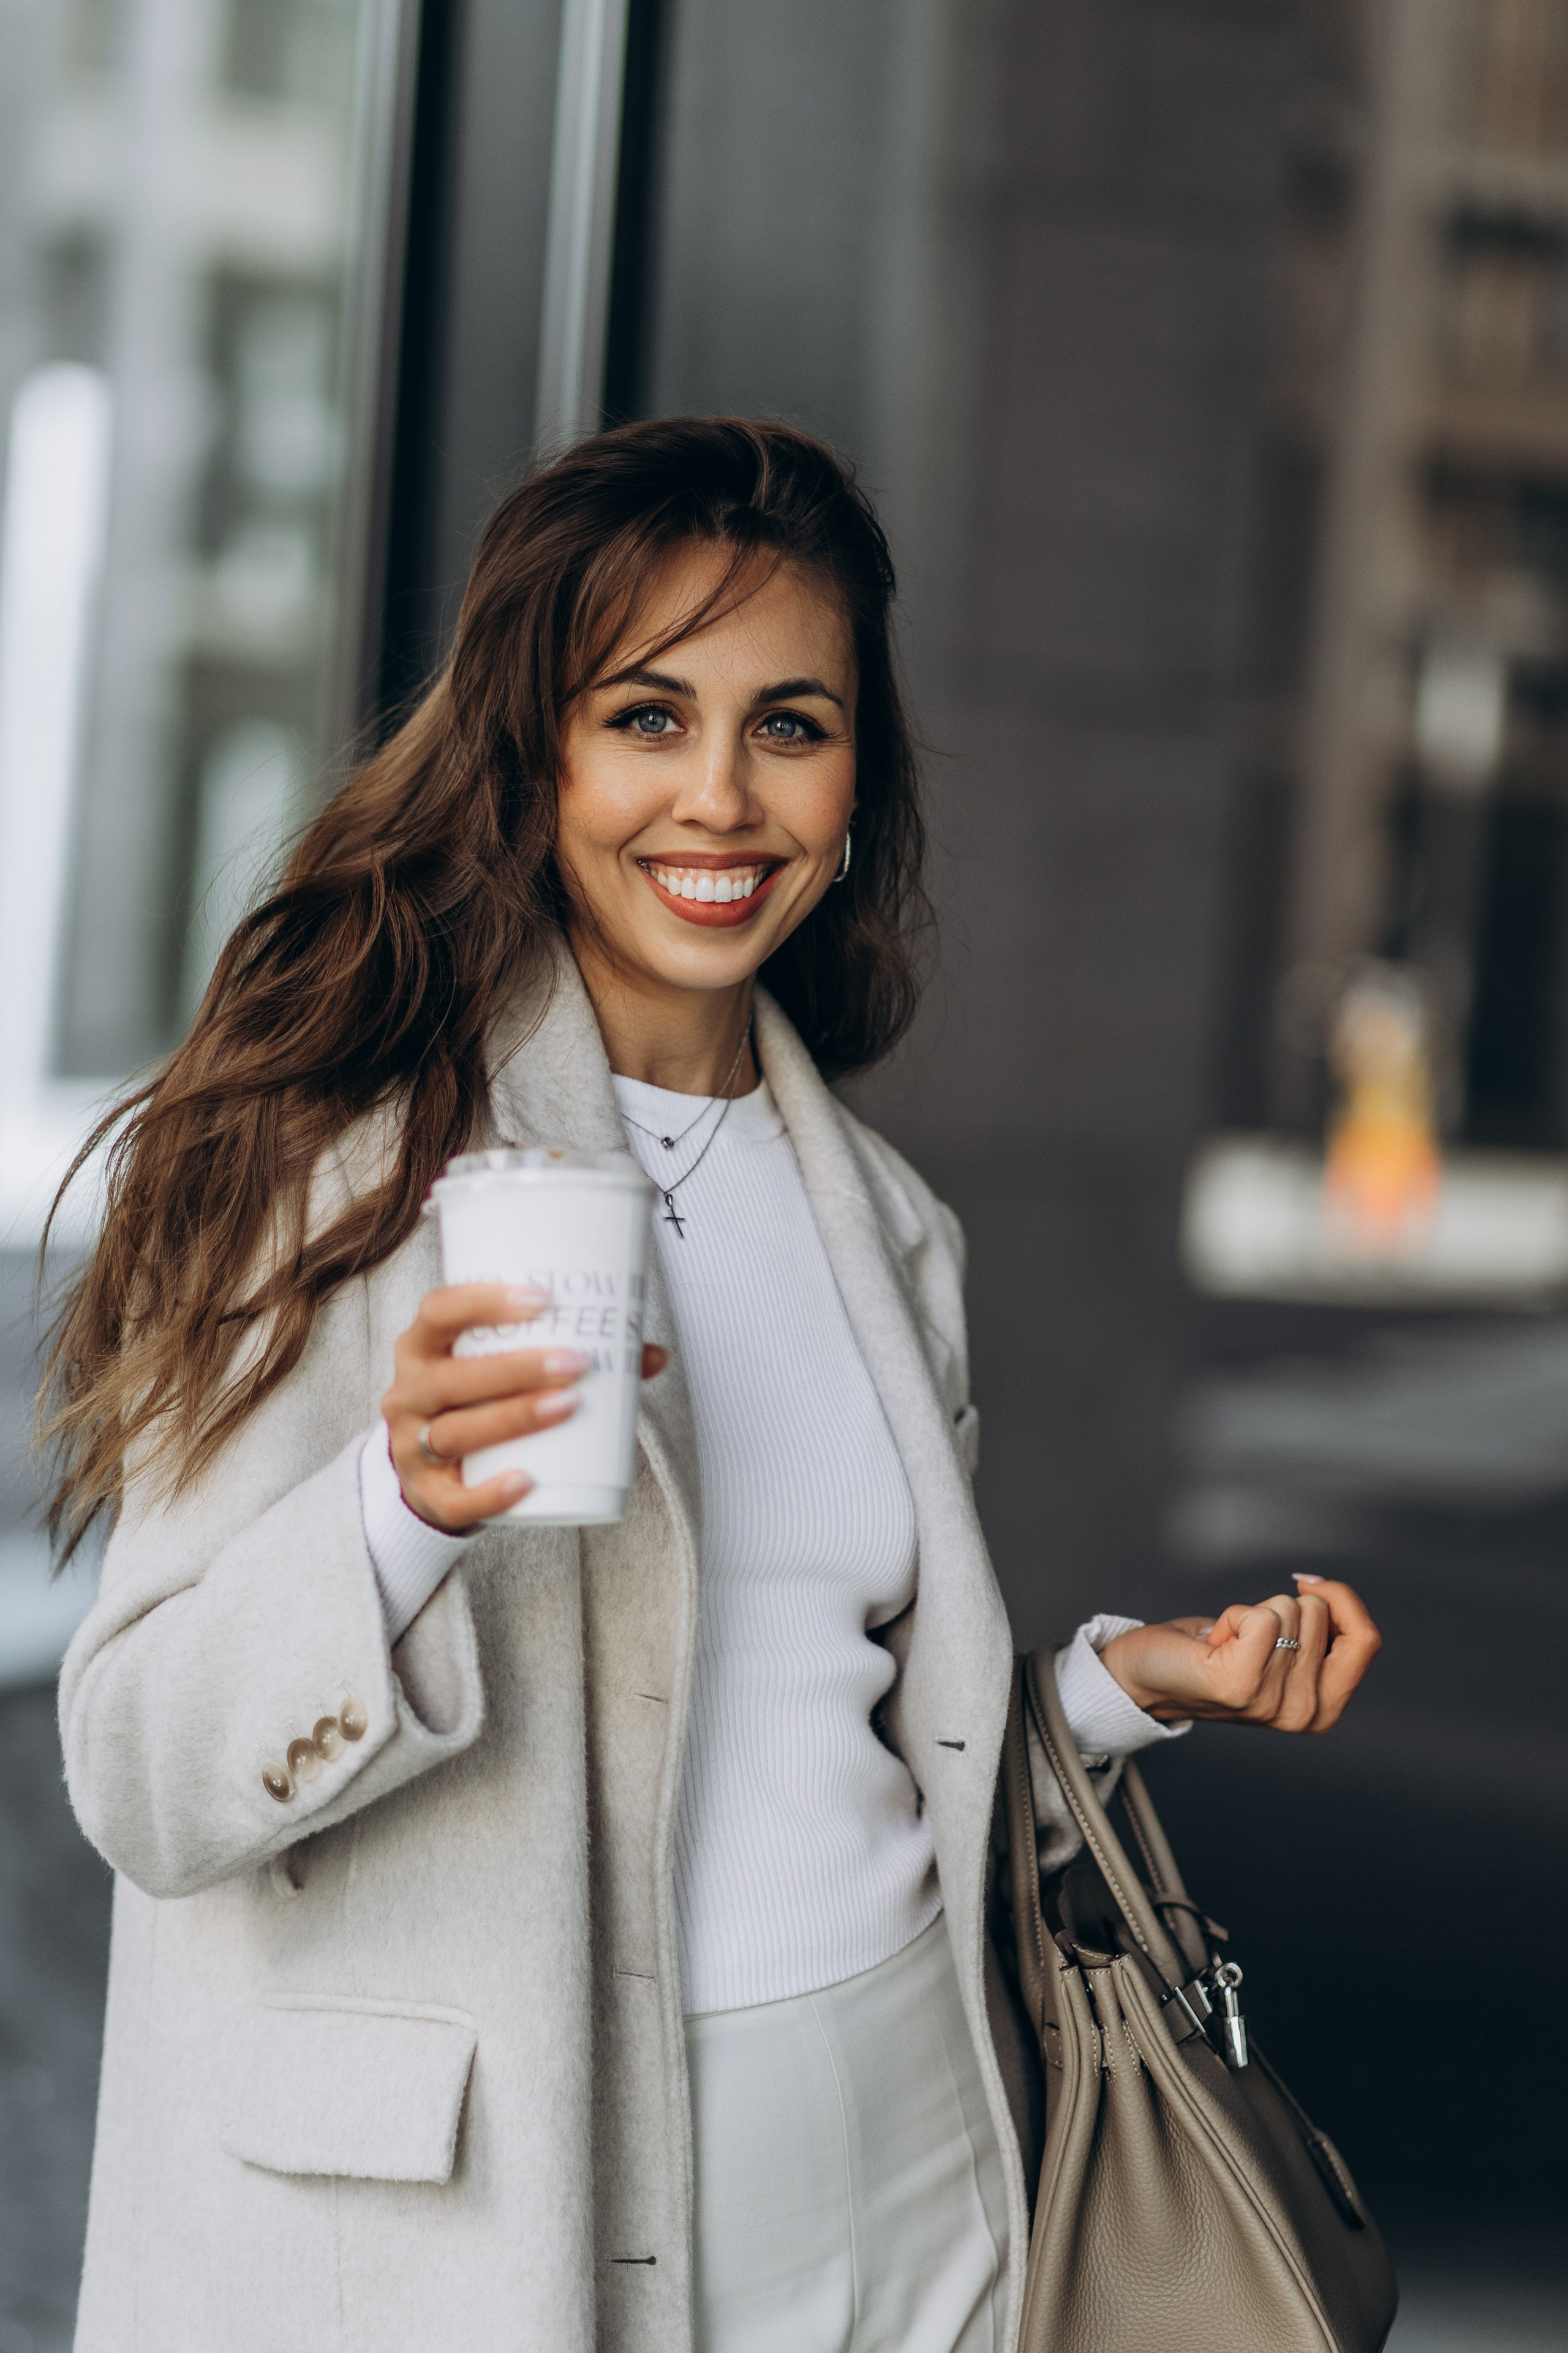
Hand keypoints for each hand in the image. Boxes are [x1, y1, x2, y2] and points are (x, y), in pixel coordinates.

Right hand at [382, 1282, 667, 1532]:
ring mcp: (411, 1446)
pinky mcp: (427, 1495)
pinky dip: (490, 1493)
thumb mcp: (506, 1370)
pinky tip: (528, 1480)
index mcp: (421, 1348)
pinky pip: (455, 1498)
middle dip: (515, 1369)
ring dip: (513, 1418)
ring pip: (455, 1433)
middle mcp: (406, 1394)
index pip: (438, 1312)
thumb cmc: (480, 1402)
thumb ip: (572, 1353)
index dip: (483, 1301)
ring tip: (569, 1406)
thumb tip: (652, 1354)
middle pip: (451, 1378)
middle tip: (577, 1363)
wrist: (436, 1473)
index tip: (542, 1300)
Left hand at [1097, 1575, 1381, 1734]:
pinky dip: (1233, 1615)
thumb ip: (1319, 1634)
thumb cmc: (1216, 1654)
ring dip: (1253, 1614)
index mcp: (1325, 1708)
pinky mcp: (1239, 1685)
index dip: (1343, 1599)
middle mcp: (1304, 1713)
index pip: (1367, 1639)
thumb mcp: (1286, 1649)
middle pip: (1320, 1614)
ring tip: (1229, 1644)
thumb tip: (1327, 1591)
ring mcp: (1272, 1703)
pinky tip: (1215, 1642)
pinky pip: (1260, 1617)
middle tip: (1249, 1639)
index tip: (1307, 1586)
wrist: (1149, 1675)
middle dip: (1282, 1608)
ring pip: (1287, 1610)